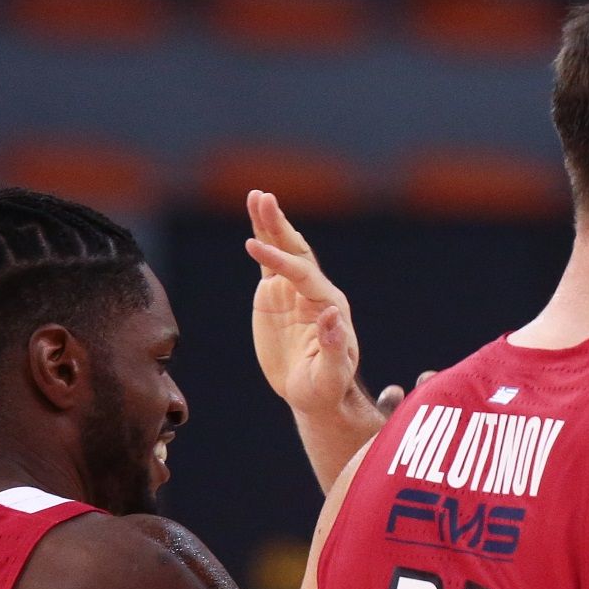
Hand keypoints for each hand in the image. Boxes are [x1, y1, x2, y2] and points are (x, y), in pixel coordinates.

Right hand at [246, 190, 365, 419]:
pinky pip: (270, 261)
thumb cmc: (325, 388)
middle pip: (296, 252)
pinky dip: (262, 239)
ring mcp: (295, 290)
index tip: (255, 248)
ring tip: (257, 196)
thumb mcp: (330, 375)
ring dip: (271, 223)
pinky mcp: (278, 294)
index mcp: (330, 305)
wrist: (315, 393)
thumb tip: (331, 316)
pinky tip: (255, 216)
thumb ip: (333, 347)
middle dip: (279, 227)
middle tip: (263, 198)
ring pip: (284, 250)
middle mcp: (315, 292)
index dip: (281, 261)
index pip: (304, 276)